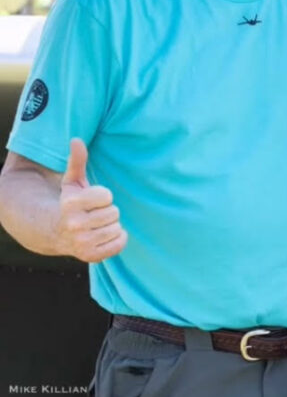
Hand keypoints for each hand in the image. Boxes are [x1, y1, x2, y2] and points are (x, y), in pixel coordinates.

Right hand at [57, 139, 126, 262]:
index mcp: (70, 205)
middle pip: (114, 212)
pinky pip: (120, 243)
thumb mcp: (72, 182)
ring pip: (117, 228)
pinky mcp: (90, 256)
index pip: (107, 195)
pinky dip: (117, 239)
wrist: (55, 233)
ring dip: (111, 225)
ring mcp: (81, 243)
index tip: (92, 200)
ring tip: (96, 225)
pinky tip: (104, 235)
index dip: (102, 196)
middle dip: (107, 211)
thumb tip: (76, 140)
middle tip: (94, 214)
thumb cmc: (69, 203)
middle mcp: (74, 225)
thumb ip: (77, 161)